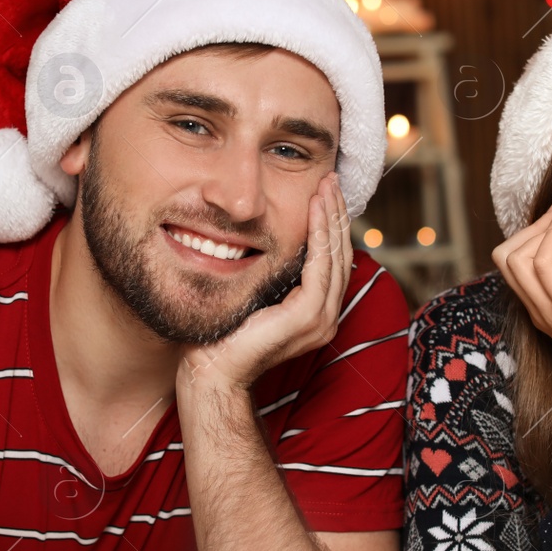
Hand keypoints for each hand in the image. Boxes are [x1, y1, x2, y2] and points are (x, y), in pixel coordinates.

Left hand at [178, 172, 352, 393]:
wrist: (211, 370)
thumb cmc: (223, 334)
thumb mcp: (254, 293)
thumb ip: (271, 273)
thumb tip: (269, 239)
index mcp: (315, 312)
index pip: (332, 261)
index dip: (332, 225)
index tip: (325, 192)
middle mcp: (325, 316)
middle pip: (340, 254)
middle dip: (337, 214)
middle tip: (332, 180)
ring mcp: (320, 319)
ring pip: (335, 256)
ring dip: (332, 218)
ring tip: (327, 187)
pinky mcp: (307, 316)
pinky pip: (320, 266)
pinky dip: (320, 234)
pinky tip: (315, 210)